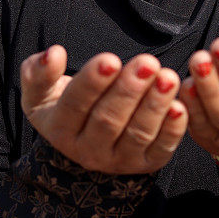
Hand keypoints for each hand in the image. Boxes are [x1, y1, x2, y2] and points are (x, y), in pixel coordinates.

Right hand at [21, 46, 187, 173]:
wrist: (84, 144)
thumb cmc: (66, 106)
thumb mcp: (42, 93)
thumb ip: (39, 73)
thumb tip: (52, 54)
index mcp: (60, 128)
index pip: (75, 105)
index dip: (92, 83)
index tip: (110, 59)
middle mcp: (88, 150)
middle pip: (109, 120)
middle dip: (129, 90)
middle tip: (148, 62)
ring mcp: (119, 160)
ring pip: (138, 133)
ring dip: (155, 105)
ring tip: (168, 77)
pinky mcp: (147, 163)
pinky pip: (161, 149)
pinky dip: (173, 130)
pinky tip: (180, 106)